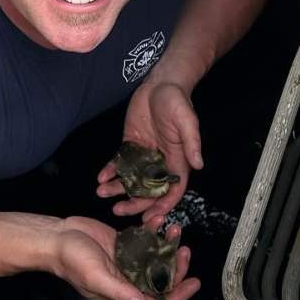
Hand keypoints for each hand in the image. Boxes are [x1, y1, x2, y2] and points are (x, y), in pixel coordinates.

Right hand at [50, 216, 199, 299]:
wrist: (57, 237)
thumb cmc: (72, 260)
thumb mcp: (96, 277)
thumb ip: (120, 291)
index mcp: (123, 296)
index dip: (178, 295)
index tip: (195, 283)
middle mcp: (128, 282)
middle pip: (160, 280)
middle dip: (176, 266)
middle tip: (185, 249)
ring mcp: (126, 263)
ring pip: (155, 259)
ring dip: (167, 246)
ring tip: (174, 229)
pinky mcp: (123, 245)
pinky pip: (145, 241)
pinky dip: (153, 232)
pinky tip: (158, 220)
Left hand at [96, 81, 202, 225]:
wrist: (161, 83)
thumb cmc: (178, 101)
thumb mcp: (188, 121)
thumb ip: (192, 143)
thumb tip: (199, 165)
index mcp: (178, 161)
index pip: (172, 190)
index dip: (162, 204)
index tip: (149, 216)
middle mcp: (161, 162)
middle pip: (148, 190)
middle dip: (134, 202)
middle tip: (118, 210)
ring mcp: (144, 155)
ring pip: (132, 179)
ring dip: (118, 189)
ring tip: (102, 193)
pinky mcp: (131, 145)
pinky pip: (120, 163)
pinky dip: (110, 171)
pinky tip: (100, 177)